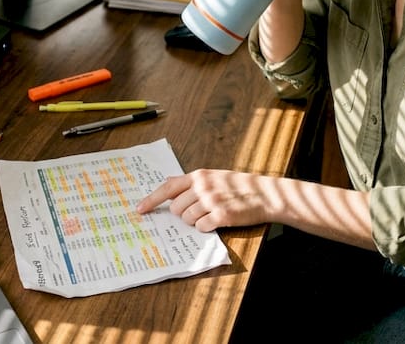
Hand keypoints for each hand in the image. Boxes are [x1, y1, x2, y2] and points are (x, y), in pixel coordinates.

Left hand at [136, 169, 282, 231]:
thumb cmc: (239, 186)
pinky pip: (201, 227)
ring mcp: (211, 201)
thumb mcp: (214, 176)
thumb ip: (192, 182)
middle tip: (198, 212)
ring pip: (187, 219)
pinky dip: (206, 227)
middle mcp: (203, 186)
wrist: (265, 194)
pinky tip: (217, 221)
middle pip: (176, 208)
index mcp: (199, 175)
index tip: (140, 210)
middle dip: (182, 215)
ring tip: (210, 215)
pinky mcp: (221, 215)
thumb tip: (168, 186)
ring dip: (195, 222)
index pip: (168, 187)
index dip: (151, 200)